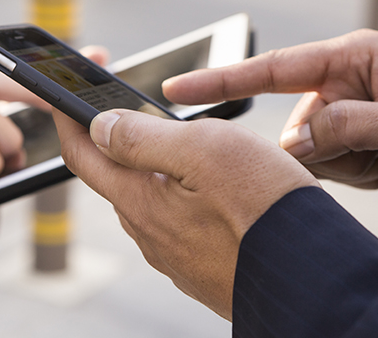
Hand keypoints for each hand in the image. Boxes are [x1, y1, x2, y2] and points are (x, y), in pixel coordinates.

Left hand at [53, 108, 317, 319]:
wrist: (314, 278)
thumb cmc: (265, 208)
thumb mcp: (204, 149)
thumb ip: (143, 137)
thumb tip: (101, 127)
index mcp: (139, 200)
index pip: (83, 156)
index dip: (69, 121)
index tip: (64, 98)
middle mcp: (149, 233)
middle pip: (116, 177)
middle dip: (116, 142)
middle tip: (135, 112)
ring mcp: (176, 256)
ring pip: (150, 200)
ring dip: (154, 169)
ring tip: (185, 146)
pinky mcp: (202, 268)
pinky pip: (179, 223)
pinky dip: (181, 196)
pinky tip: (213, 190)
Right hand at [163, 29, 377, 187]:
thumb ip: (345, 129)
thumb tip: (291, 145)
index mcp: (352, 57)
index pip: (272, 68)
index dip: (219, 79)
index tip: (176, 88)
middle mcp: (342, 78)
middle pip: (295, 128)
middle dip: (328, 153)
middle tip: (377, 156)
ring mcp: (346, 106)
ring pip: (311, 152)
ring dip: (349, 166)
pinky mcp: (351, 131)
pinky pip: (331, 164)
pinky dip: (359, 173)